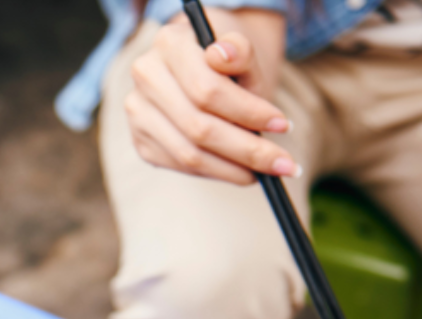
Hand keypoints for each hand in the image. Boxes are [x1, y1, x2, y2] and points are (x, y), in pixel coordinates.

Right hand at [126, 9, 293, 185]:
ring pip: (187, 154)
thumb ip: (241, 51)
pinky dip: (214, 172)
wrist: (206, 65)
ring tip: (265, 171)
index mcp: (169, 43)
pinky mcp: (140, 140)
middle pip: (197, 127)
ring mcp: (138, 112)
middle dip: (246, 149)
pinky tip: (238, 169)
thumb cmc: (230, 61)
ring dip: (232, 169)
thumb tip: (223, 54)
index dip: (247, 112)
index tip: (283, 125)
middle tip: (283, 163)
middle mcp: (145, 77)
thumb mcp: (245, 51)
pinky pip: (178, 165)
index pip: (207, 90)